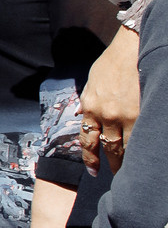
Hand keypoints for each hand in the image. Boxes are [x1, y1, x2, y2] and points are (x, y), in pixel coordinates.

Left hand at [80, 28, 139, 169]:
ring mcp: (127, 114)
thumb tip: (82, 117)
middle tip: (118, 177)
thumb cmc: (111, 64)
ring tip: (133, 171)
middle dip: (113, 165)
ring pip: (128, 146)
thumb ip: (87, 103)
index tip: (94, 172)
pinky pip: (142, 135)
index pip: (88, 141)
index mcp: (91, 108)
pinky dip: (143, 146)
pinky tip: (146, 155)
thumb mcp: (91, 83)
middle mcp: (107, 114)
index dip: (91, 159)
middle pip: (109, 148)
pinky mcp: (144, 111)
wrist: (132, 50)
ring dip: (130, 160)